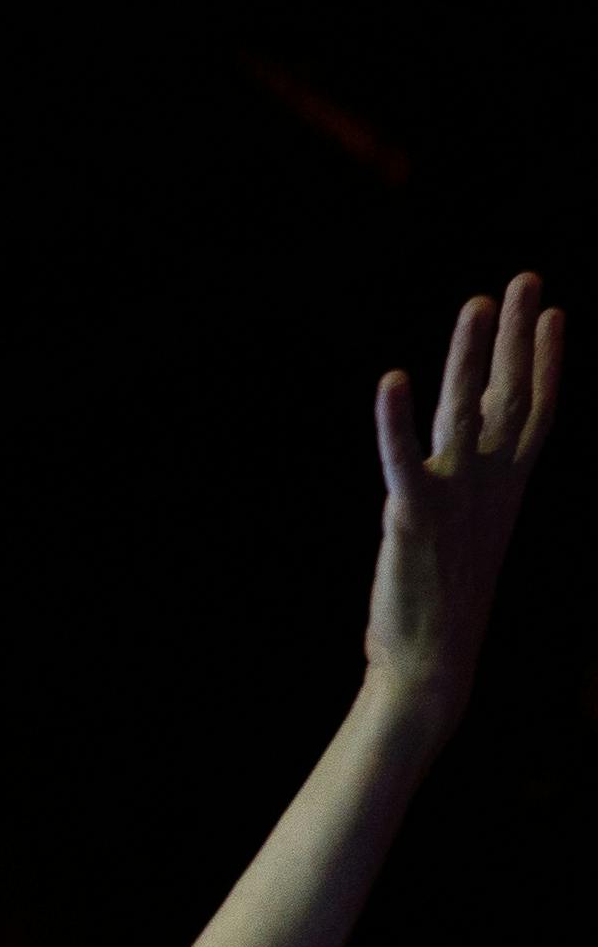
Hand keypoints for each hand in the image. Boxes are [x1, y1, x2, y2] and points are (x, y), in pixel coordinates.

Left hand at [365, 274, 561, 706]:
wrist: (433, 668)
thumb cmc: (443, 606)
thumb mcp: (468, 536)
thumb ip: (470, 494)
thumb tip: (466, 462)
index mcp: (506, 490)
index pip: (536, 413)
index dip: (546, 362)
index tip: (554, 314)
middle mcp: (489, 487)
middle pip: (511, 396)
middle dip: (518, 335)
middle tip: (526, 279)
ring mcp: (455, 499)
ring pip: (467, 412)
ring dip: (471, 356)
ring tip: (478, 303)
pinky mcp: (413, 518)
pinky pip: (402, 458)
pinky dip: (394, 420)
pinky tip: (392, 381)